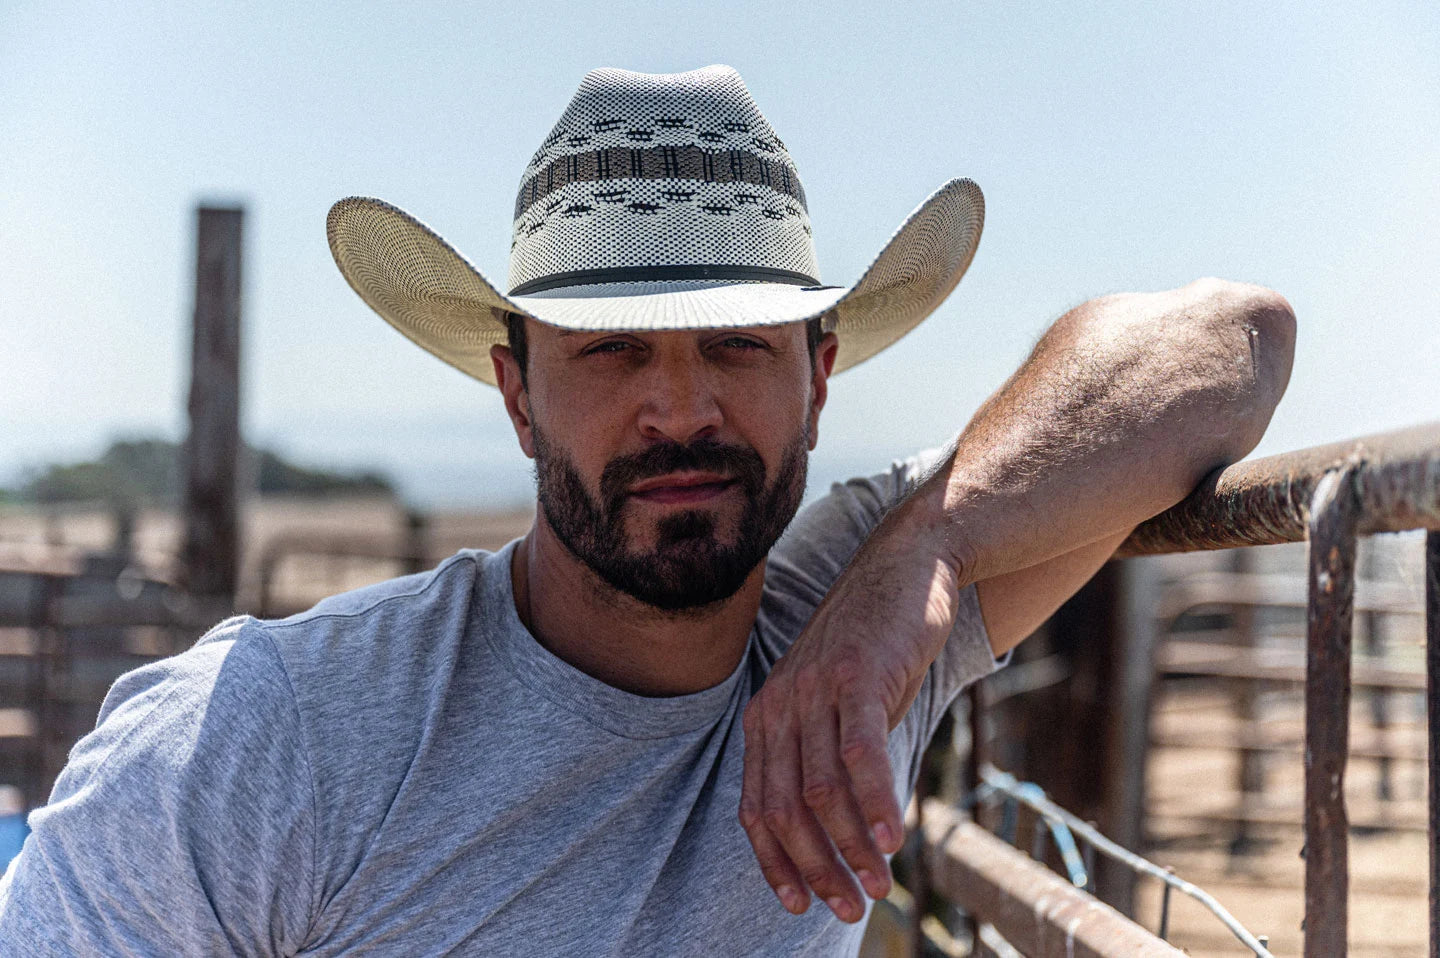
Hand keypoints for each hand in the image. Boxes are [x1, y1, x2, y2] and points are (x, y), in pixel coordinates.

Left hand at [738, 511, 964, 921]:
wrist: (905, 567)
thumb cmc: (875, 646)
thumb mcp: (838, 704)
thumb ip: (826, 757)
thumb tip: (839, 832)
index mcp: (767, 717)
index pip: (757, 808)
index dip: (776, 864)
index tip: (801, 905)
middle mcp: (781, 705)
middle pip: (786, 810)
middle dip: (816, 869)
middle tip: (850, 908)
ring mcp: (817, 690)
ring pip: (822, 791)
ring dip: (850, 848)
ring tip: (877, 887)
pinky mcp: (858, 677)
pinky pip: (860, 753)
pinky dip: (875, 802)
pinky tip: (893, 838)